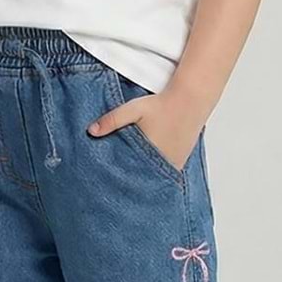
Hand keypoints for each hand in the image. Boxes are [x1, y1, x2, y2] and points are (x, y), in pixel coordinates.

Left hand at [88, 85, 204, 171]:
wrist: (190, 99)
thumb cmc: (162, 104)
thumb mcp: (133, 109)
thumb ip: (112, 120)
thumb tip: (91, 131)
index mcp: (150, 156)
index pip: (131, 175)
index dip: (120, 178)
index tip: (110, 182)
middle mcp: (164, 164)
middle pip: (143, 177)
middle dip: (131, 177)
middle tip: (118, 180)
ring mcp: (175, 164)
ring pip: (154, 175)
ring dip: (144, 173)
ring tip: (133, 173)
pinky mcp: (181, 160)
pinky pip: (165, 170)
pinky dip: (156, 168)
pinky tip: (148, 163)